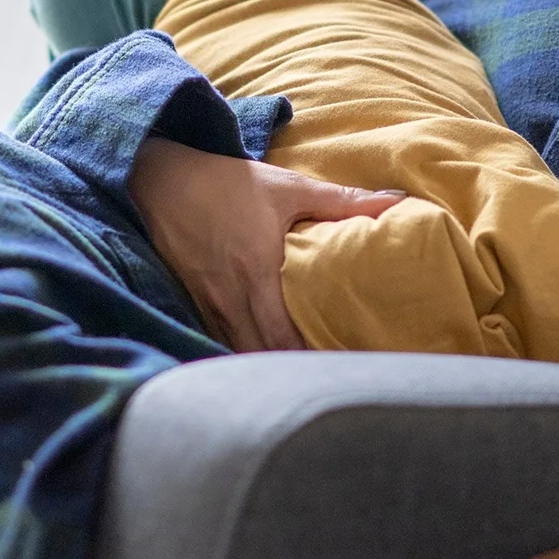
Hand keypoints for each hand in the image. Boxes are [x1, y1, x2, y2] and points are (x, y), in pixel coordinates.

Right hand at [126, 137, 404, 351]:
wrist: (161, 179)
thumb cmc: (228, 183)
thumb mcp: (287, 188)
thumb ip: (342, 200)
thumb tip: (397, 202)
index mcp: (255, 273)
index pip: (281, 337)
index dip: (309, 360)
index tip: (342, 369)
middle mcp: (229, 298)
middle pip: (259, 356)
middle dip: (290, 375)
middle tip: (327, 379)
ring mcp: (207, 304)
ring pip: (238, 353)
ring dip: (266, 366)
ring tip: (301, 376)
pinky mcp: (194, 303)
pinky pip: (220, 340)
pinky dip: (244, 351)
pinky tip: (265, 355)